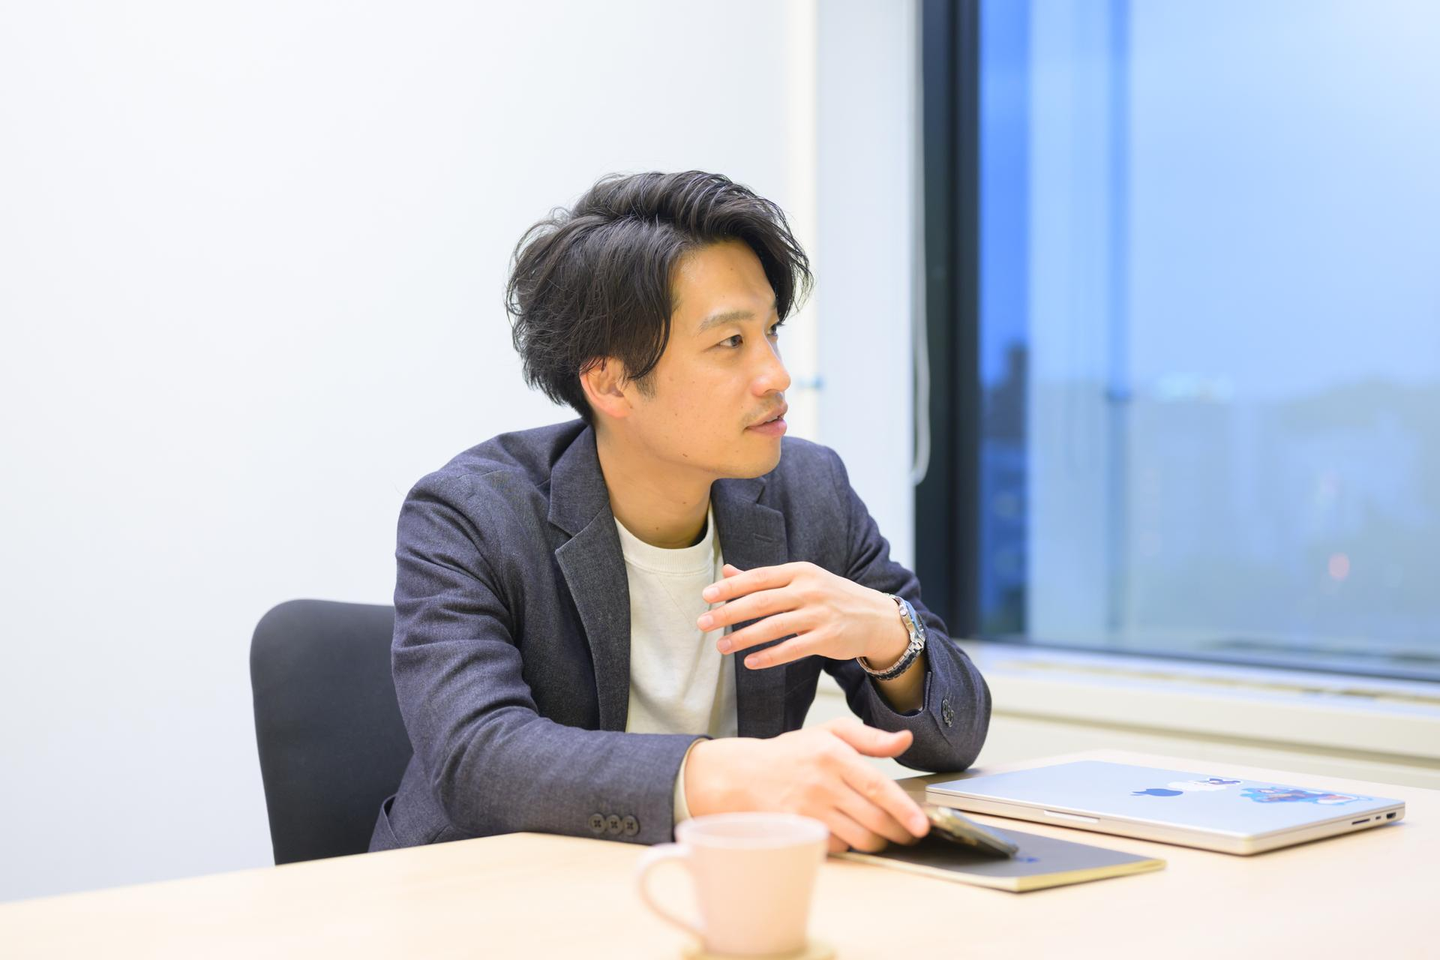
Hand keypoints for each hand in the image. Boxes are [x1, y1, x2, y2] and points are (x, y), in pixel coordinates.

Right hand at [683, 718, 929, 853]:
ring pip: (859, 838)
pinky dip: (851, 844)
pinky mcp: (799, 831)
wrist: (740, 776)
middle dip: (899, 831)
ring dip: (878, 842)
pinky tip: (850, 832)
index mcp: (833, 756)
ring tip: (883, 834)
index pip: (878, 786)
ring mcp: (809, 811)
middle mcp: (821, 784)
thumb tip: (904, 740)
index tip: (922, 824)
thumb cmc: (789, 754)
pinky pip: (838, 847)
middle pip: (874, 819)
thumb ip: (869, 737)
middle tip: (909, 832)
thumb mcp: (828, 733)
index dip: (904, 809)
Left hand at [697, 562, 909, 670]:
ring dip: (744, 637)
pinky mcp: (828, 638)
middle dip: (729, 613)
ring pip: (774, 626)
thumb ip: (764, 578)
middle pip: (762, 601)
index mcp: (800, 571)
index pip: (759, 577)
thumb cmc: (832, 597)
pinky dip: (769, 656)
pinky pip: (792, 649)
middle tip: (702, 623)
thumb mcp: (802, 580)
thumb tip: (727, 572)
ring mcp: (820, 614)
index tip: (706, 596)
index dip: (731, 587)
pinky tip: (750, 662)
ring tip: (721, 647)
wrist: (877, 618)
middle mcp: (809, 590)